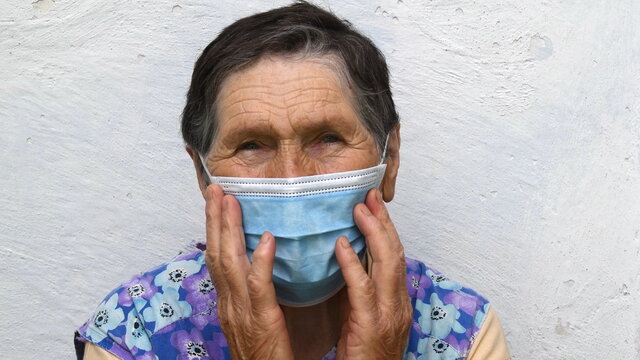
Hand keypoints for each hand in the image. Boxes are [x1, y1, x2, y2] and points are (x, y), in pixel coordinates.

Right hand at [204, 184, 293, 359]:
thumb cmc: (264, 355)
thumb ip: (254, 294)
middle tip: (216, 189)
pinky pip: (259, 287)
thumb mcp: (253, 320)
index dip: (215, 229)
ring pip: (230, 263)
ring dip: (229, 229)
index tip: (217, 202)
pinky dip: (261, 261)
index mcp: (228, 302)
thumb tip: (261, 264)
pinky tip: (268, 238)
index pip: (216, 258)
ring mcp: (240, 312)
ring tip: (231, 200)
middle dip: (215, 219)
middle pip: (216, 253)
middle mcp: (228, 303)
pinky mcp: (261, 321)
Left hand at [334, 188, 412, 359]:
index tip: (374, 204)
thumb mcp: (364, 318)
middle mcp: (398, 303)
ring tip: (359, 209)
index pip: (395, 256)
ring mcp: (388, 314)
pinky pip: (363, 289)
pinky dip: (353, 264)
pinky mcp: (371, 325)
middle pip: (396, 252)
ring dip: (374, 232)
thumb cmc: (364, 356)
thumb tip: (346, 261)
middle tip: (370, 195)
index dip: (386, 228)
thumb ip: (359, 291)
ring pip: (387, 263)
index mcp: (397, 301)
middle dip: (383, 221)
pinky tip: (341, 245)